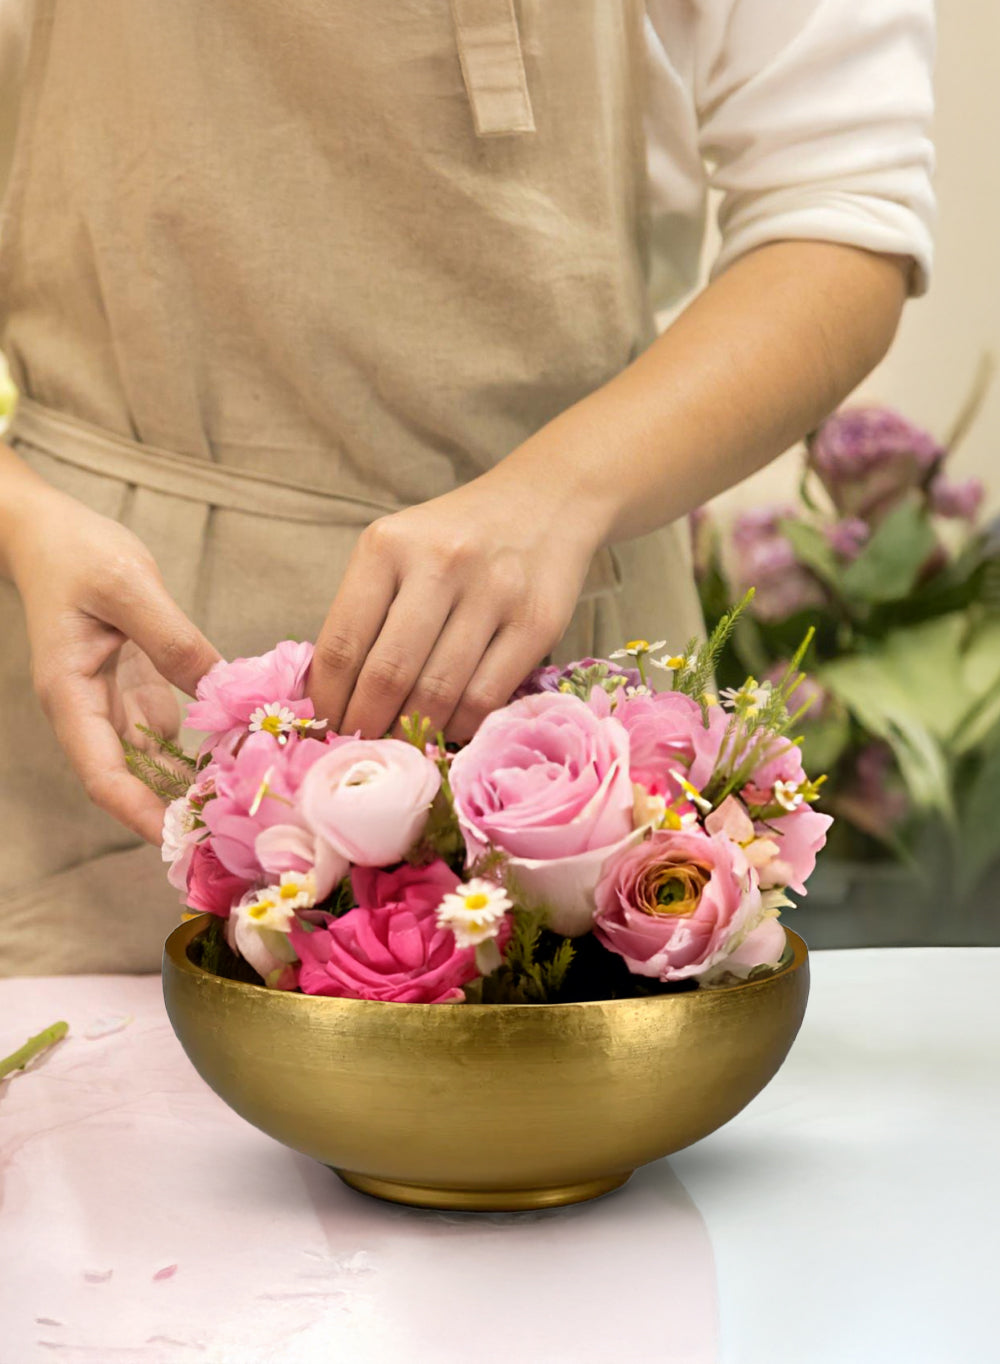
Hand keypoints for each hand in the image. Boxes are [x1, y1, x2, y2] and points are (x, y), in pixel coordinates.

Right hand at [9, 483, 219, 842]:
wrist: (51, 530)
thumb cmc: (76, 553)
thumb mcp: (128, 586)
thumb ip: (173, 639)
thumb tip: (221, 688)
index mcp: (70, 694)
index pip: (102, 775)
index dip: (140, 814)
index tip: (182, 839)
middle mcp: (89, 710)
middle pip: (130, 782)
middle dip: (176, 812)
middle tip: (234, 834)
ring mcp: (114, 702)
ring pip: (153, 764)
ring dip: (192, 788)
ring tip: (246, 809)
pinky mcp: (137, 688)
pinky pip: (169, 735)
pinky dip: (200, 751)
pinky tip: (242, 762)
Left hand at [308, 469, 604, 741]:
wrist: (544, 502)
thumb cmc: (454, 538)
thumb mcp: (397, 551)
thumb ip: (365, 612)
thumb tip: (335, 696)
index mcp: (387, 547)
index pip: (341, 644)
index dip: (328, 700)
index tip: (326, 727)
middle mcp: (440, 564)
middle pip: (387, 675)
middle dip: (367, 726)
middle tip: (361, 749)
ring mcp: (494, 592)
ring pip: (438, 693)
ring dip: (413, 733)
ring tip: (401, 745)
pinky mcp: (537, 622)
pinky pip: (486, 697)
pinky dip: (460, 727)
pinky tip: (448, 728)